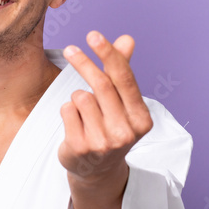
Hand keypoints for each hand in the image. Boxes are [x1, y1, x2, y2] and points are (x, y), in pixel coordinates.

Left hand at [58, 31, 153, 186]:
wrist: (97, 172)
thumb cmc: (111, 129)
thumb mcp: (122, 103)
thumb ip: (122, 72)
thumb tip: (127, 39)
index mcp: (141, 119)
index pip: (124, 79)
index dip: (108, 54)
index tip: (93, 35)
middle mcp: (125, 132)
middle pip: (101, 84)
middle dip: (84, 63)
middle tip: (71, 50)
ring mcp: (102, 142)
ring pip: (81, 96)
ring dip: (77, 97)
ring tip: (84, 112)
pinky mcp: (80, 147)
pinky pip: (67, 109)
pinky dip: (67, 109)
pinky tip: (75, 123)